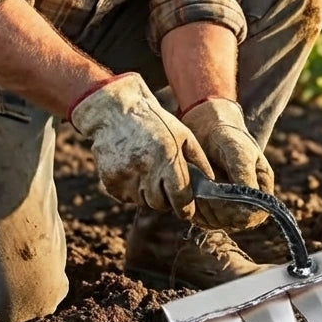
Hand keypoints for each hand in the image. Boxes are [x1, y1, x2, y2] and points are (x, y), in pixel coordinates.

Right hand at [70, 73, 211, 218]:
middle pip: (160, 204)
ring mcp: (125, 176)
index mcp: (167, 157)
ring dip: (148, 193)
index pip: (180, 198)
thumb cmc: (155, 122)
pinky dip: (130, 190)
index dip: (185, 208)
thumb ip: (199, 159)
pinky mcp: (109, 180)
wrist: (116, 111)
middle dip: (166, 199)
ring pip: (142, 201)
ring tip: (147, 171)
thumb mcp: (183, 134)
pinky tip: (131, 169)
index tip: (187, 210)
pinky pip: (125, 197)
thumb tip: (212, 182)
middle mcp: (146, 169)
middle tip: (165, 184)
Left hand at [180, 98, 274, 229]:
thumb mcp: (238, 151)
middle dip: (216, 207)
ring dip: (202, 207)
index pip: (254, 215)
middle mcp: (247, 204)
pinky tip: (189, 190)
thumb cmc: (228, 138)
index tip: (221, 194)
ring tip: (196, 185)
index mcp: (261, 190)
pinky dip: (192, 207)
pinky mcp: (209, 210)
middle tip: (203, 187)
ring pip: (215, 223)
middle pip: (233, 222)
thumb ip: (244, 175)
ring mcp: (228, 209)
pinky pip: (200, 220)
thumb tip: (248, 204)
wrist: (207, 131)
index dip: (237, 210)